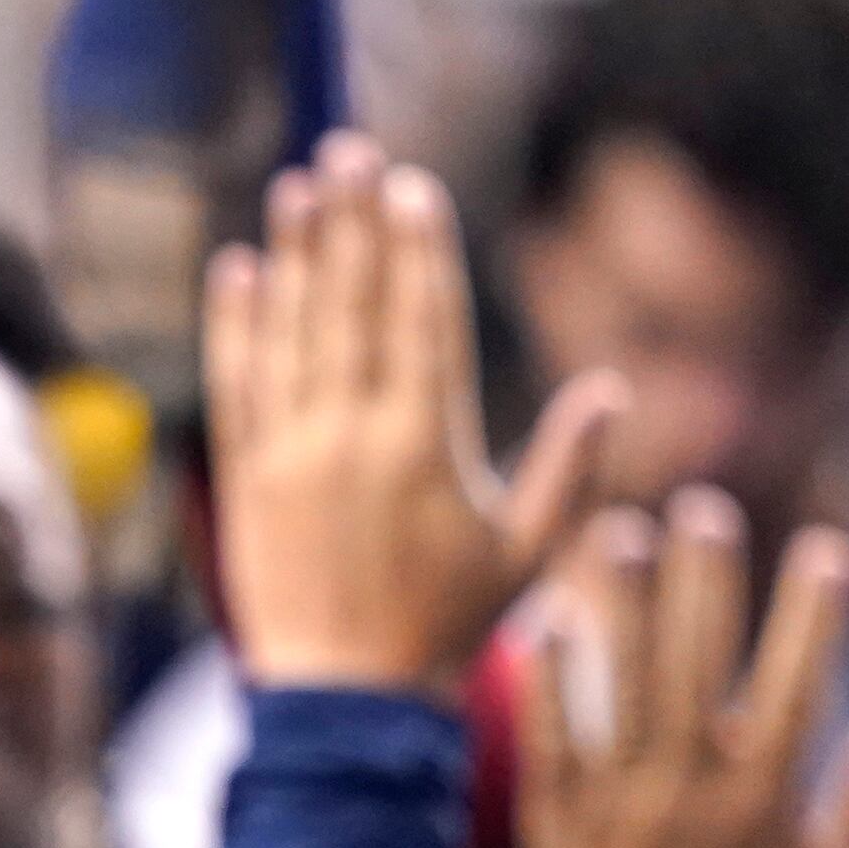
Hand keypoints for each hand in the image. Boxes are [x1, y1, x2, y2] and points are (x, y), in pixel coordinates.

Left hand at [206, 131, 626, 700]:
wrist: (345, 698)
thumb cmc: (447, 625)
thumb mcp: (530, 552)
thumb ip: (573, 467)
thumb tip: (614, 386)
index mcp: (424, 446)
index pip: (420, 322)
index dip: (415, 248)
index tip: (410, 186)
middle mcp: (348, 438)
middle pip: (349, 307)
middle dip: (349, 223)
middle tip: (346, 149)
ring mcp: (286, 454)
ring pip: (288, 333)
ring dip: (291, 254)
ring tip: (295, 186)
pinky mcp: (240, 477)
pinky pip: (234, 385)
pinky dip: (234, 325)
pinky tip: (235, 269)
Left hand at [523, 492, 848, 847]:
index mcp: (765, 802)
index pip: (800, 687)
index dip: (815, 615)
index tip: (828, 545)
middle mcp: (692, 792)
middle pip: (701, 664)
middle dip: (707, 581)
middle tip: (705, 508)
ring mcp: (618, 802)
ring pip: (622, 684)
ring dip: (625, 604)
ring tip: (623, 528)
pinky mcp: (553, 816)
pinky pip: (552, 732)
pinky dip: (550, 676)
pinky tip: (548, 614)